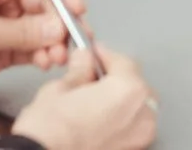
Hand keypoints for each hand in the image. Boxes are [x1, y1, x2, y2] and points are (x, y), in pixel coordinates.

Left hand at [0, 0, 84, 106]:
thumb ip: (21, 31)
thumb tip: (57, 28)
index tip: (77, 7)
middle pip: (45, 1)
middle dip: (60, 20)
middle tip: (72, 39)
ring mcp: (1, 22)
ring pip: (42, 26)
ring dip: (54, 41)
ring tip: (57, 56)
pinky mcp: (0, 47)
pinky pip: (32, 46)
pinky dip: (43, 54)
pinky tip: (47, 62)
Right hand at [12, 46, 158, 149]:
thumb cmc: (51, 133)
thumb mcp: (61, 88)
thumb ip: (80, 69)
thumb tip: (84, 59)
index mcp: (129, 91)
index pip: (123, 62)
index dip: (104, 54)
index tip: (93, 53)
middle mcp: (141, 116)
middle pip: (134, 85)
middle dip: (114, 77)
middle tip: (91, 75)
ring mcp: (138, 139)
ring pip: (136, 108)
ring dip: (119, 99)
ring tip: (93, 98)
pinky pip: (131, 128)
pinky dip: (119, 120)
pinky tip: (98, 118)